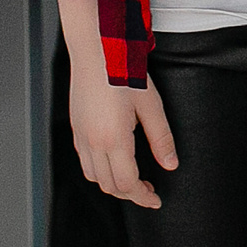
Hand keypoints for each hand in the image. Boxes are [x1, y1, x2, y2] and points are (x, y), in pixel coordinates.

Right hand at [68, 65, 175, 208]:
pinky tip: (114, 159)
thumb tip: (170, 164)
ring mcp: (80, 134)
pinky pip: (85, 160)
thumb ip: (161, 137)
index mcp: (113, 138)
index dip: (143, 196)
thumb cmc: (122, 69)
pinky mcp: (75, 126)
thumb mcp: (151, 103)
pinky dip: (99, 170)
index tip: (155, 199)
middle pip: (109, 185)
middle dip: (130, 193)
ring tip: (132, 177)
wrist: (96, 47)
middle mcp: (93, 141)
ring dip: (113, 183)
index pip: (127, 183)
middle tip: (149, 189)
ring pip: (94, 176)